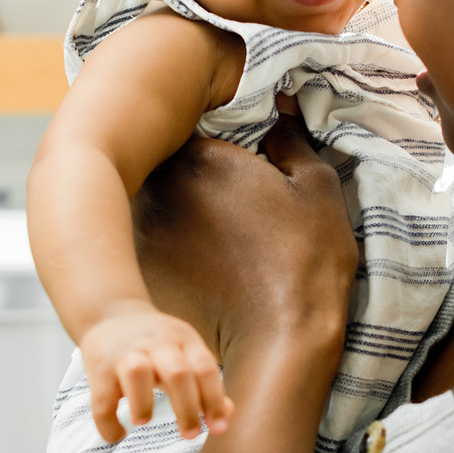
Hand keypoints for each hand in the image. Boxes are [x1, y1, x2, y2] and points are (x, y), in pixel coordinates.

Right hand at [80, 300, 232, 442]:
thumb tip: (227, 415)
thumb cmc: (156, 343)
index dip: (214, 399)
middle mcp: (157, 343)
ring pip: (137, 373)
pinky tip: (118, 433)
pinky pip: (101, 399)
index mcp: (183, 339)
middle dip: (186, 407)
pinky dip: (108, 423)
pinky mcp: (99, 367)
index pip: (205, 367)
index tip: (218, 428)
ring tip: (144, 422)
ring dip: (143, 403)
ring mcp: (126, 352)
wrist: (110, 312)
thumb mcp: (185, 351)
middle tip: (190, 434)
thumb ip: (205, 383)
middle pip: (177, 372)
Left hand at [133, 113, 358, 369]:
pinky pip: (150, 250)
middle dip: (192, 176)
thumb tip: (278, 109)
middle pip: (167, 166)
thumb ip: (290, 137)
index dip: (219, 139)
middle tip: (232, 203)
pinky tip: (203, 271)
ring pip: (154, 208)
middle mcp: (157, 189)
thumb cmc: (304, 260)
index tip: (243, 161)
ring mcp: (141, 236)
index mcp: (199, 157)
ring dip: (177, 214)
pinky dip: (169, 253)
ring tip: (218, 239)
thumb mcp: (315, 186)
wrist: (277, 343)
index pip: (194, 126)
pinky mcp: (138, 276)